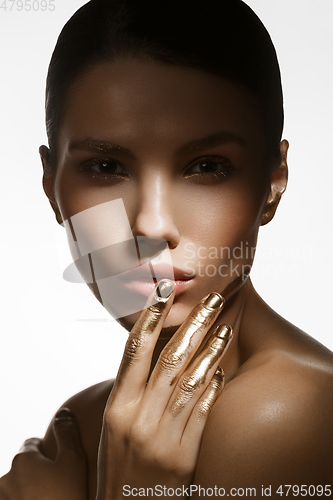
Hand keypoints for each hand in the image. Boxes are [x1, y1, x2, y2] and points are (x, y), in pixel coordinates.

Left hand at [0, 408, 87, 499]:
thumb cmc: (67, 497)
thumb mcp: (74, 461)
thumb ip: (67, 433)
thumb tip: (63, 413)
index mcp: (23, 459)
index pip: (31, 444)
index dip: (46, 453)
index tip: (58, 466)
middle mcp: (7, 477)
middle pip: (22, 467)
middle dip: (35, 473)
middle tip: (55, 486)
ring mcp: (3, 497)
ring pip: (16, 487)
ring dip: (27, 490)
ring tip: (48, 498)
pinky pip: (15, 498)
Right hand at [96, 279, 232, 498]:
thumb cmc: (118, 462)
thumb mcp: (113, 424)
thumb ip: (129, 389)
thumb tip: (147, 352)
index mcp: (117, 407)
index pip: (135, 350)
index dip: (150, 316)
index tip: (164, 289)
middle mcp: (139, 418)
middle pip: (170, 358)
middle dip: (193, 324)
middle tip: (212, 299)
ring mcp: (163, 437)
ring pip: (192, 381)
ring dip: (212, 351)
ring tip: (225, 328)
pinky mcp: (184, 455)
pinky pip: (202, 412)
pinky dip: (213, 387)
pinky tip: (221, 369)